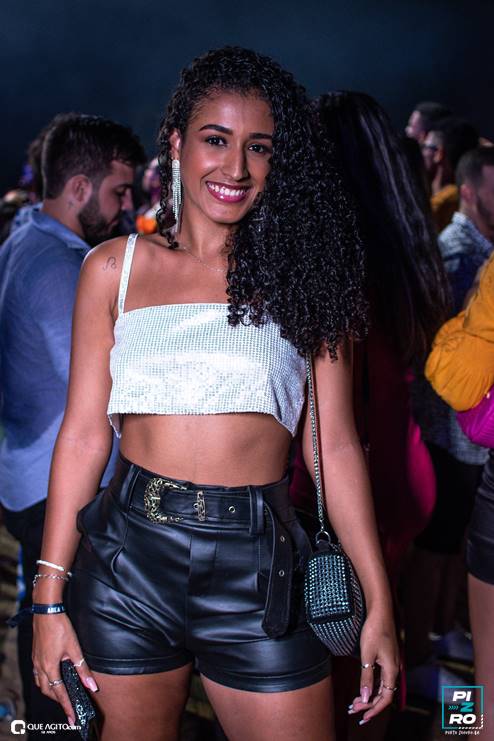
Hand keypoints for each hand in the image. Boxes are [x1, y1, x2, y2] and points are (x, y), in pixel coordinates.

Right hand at [32, 613, 98, 725]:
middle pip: (48, 690)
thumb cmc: (60, 627)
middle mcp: (40, 667)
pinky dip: (45, 680)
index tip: (72, 717)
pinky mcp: (36, 654)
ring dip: (50, 690)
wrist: (46, 611)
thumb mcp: (75, 648)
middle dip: (58, 700)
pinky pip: (38, 674)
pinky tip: (52, 676)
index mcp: (49, 668)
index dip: (67, 706)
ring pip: (41, 683)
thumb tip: (91, 685)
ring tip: (61, 694)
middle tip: (69, 706)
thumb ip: (82, 669)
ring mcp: (36, 660)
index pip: (59, 693)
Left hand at [348, 609, 399, 725]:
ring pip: (383, 686)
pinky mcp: (388, 657)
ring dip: (371, 695)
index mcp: (391, 670)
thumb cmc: (374, 630)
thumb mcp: (367, 655)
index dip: (375, 709)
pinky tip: (365, 687)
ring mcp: (392, 662)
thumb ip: (366, 677)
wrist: (380, 610)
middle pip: (384, 694)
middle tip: (353, 709)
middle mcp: (394, 668)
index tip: (362, 716)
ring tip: (356, 701)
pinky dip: (373, 685)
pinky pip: (383, 678)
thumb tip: (366, 698)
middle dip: (370, 704)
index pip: (386, 698)